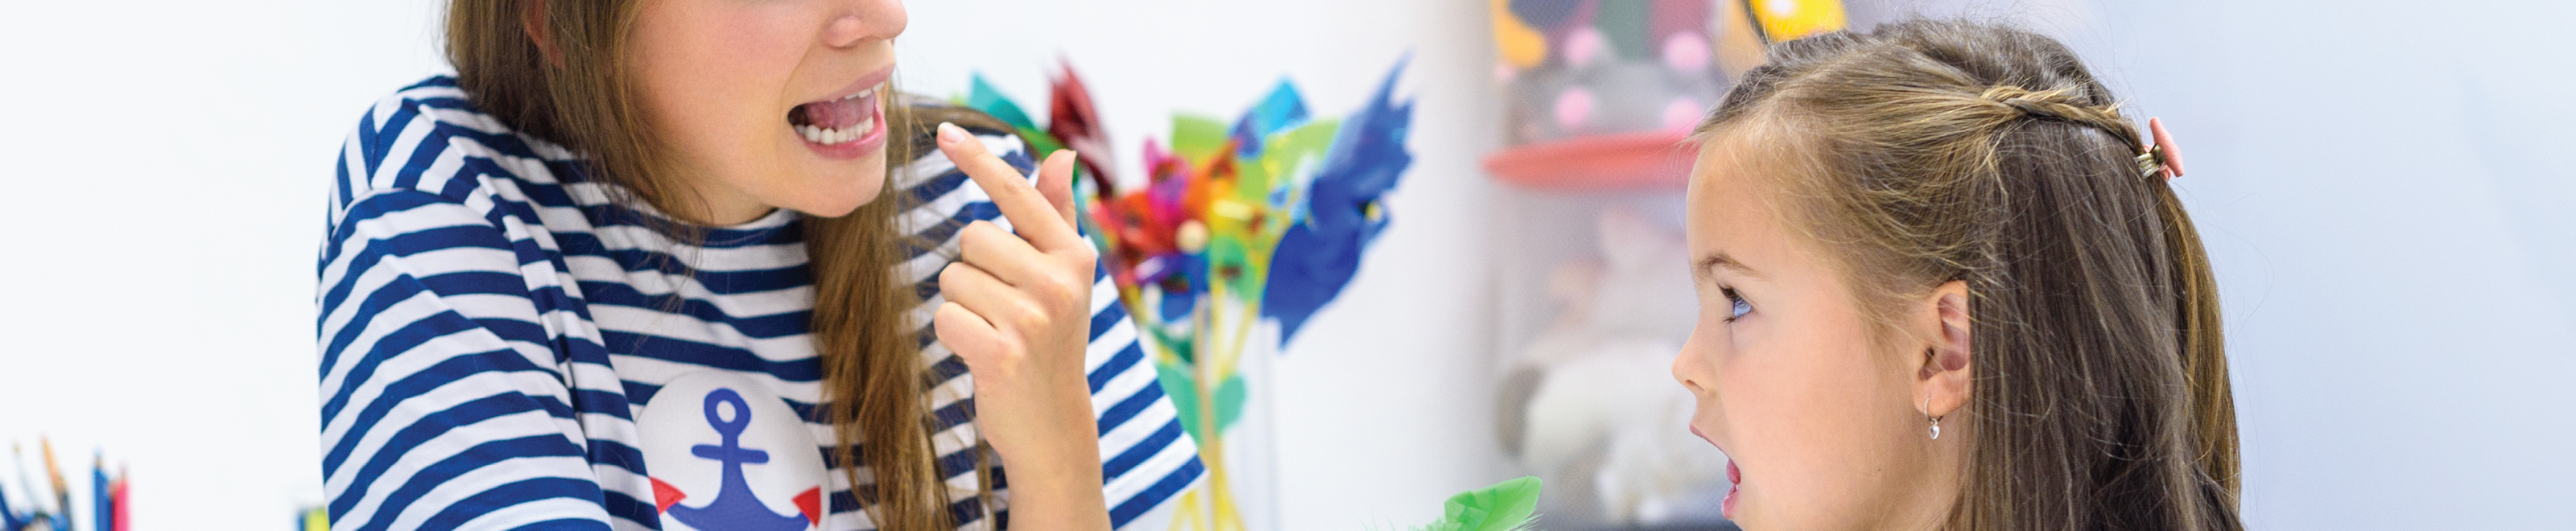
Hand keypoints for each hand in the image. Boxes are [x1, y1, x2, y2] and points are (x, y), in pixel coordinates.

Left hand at [931, 123, 1108, 529]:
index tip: (942, 130)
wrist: (1053, 422)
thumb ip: (1057, 215)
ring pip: (953, 279)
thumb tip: (1061, 156)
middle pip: (971, 238)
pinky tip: (982, 354)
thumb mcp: (1062, 277)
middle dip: (973, 271)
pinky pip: (944, 318)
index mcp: (1073, 256)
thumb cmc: (1051, 340)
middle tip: (1002, 308)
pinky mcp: (1002, 352)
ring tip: (995, 332)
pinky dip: (953, 336)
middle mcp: (1060, 281)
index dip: (978, 160)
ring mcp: (1033, 318)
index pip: (1017, 194)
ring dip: (962, 306)